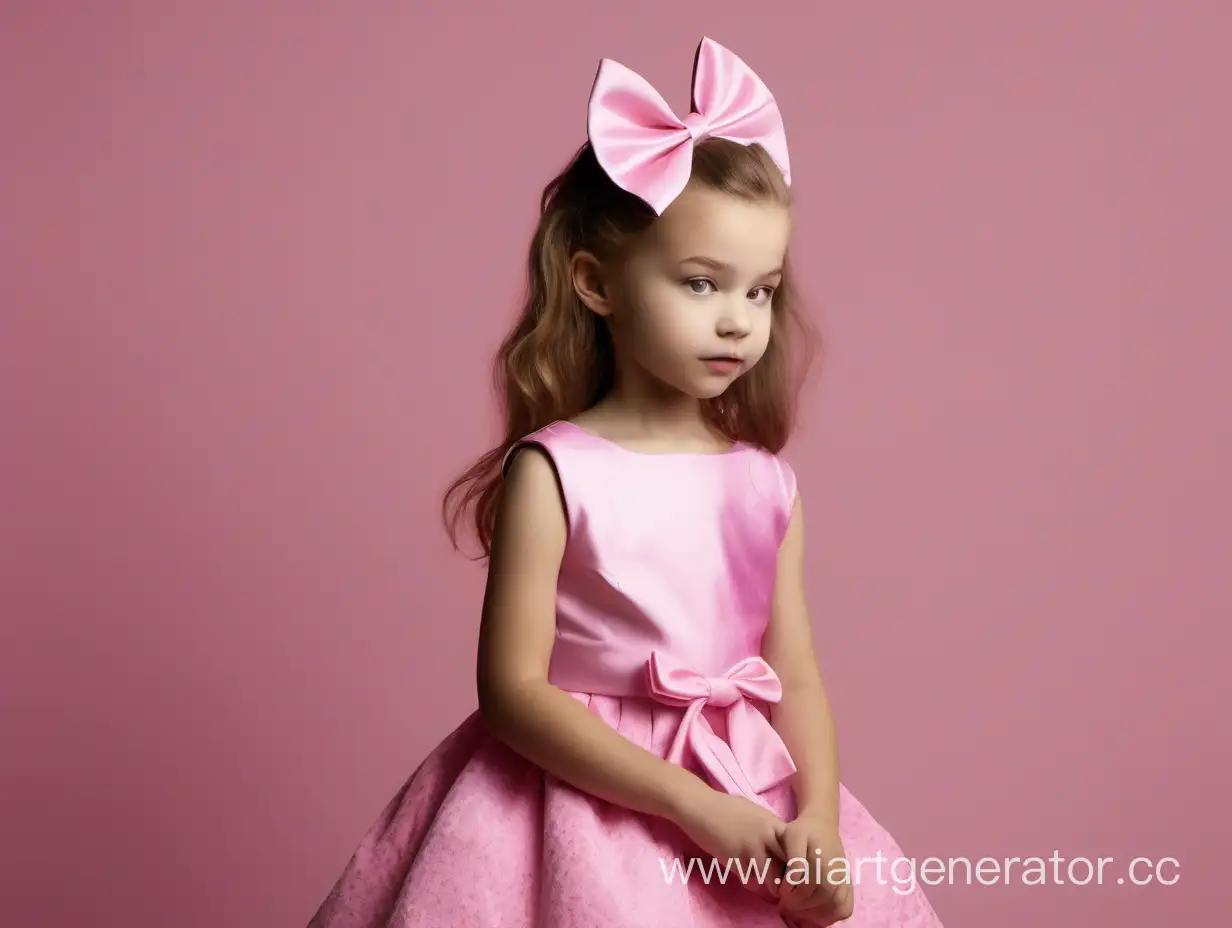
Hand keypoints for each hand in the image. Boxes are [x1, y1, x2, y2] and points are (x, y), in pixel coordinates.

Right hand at [671, 784, 788, 895]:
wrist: (700, 806)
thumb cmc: (726, 808)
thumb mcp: (755, 813)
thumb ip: (770, 828)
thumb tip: (782, 844)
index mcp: (773, 823)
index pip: (796, 849)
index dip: (795, 863)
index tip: (789, 870)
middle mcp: (766, 835)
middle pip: (787, 865)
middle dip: (786, 878)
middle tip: (781, 886)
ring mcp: (750, 846)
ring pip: (771, 877)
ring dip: (768, 884)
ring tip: (765, 887)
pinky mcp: (735, 857)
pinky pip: (749, 879)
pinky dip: (749, 881)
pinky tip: (744, 876)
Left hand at [775, 812, 853, 922]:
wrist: (822, 824)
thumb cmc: (803, 831)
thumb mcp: (792, 835)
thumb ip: (794, 857)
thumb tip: (796, 878)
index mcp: (825, 859)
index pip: (811, 886)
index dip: (795, 895)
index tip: (782, 893)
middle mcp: (839, 871)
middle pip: (824, 899)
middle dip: (803, 906)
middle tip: (785, 905)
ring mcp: (846, 879)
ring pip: (837, 907)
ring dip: (816, 915)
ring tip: (797, 912)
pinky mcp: (848, 884)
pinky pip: (845, 908)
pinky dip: (831, 916)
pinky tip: (814, 914)